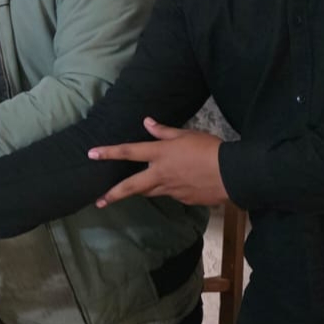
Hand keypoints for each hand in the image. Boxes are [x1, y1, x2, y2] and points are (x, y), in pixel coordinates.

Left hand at [87, 119, 228, 206]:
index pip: (128, 151)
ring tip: (131, 192)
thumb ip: (165, 131)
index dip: (108, 152)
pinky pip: (171, 194)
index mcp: (160, 154)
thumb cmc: (209, 149)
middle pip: (131, 186)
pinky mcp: (183, 199)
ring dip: (140, 191)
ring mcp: (171, 189)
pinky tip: (178, 185)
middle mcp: (160, 174)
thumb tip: (148, 122)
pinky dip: (169, 189)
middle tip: (99, 201)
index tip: (91, 154)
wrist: (232, 174)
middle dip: (113, 194)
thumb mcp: (187, 134)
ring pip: (149, 191)